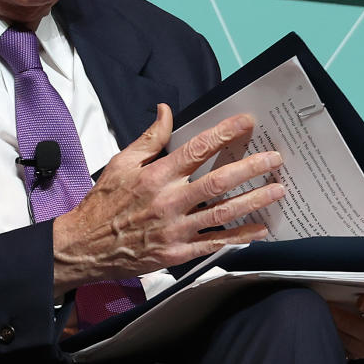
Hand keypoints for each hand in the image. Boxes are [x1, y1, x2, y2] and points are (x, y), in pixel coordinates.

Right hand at [51, 103, 285, 294]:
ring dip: (253, 200)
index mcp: (155, 175)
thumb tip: (166, 111)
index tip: (246, 123)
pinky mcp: (177, 252)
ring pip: (222, 213)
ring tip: (278, 190)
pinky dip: (240, 237)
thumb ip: (149, 138)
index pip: (197, 149)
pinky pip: (214, 243)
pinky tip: (260, 228)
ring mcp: (175, 229)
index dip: (224, 133)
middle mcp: (168, 201)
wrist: (85, 246)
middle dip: (250, 167)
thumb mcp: (121, 163)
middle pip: (218, 181)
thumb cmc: (104, 203)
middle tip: (275, 158)